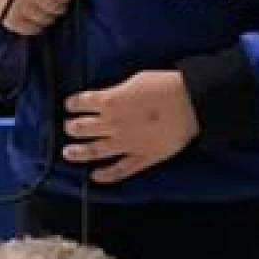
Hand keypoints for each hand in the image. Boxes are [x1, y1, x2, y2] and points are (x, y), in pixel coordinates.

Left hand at [63, 72, 200, 183]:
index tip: (70, 105)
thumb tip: (111, 98)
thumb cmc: (165, 85)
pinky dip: (106, 175)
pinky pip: (120, 170)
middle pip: (82, 128)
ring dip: (78, 152)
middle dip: (72, 127)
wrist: (190, 102)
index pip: (82, 102)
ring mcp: (125, 144)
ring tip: (68, 153)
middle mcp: (112, 124)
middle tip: (70, 128)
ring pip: (94, 151)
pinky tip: (95, 177)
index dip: (73, 104)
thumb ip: (118, 92)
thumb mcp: (136, 80)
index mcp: (109, 101)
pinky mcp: (142, 158)